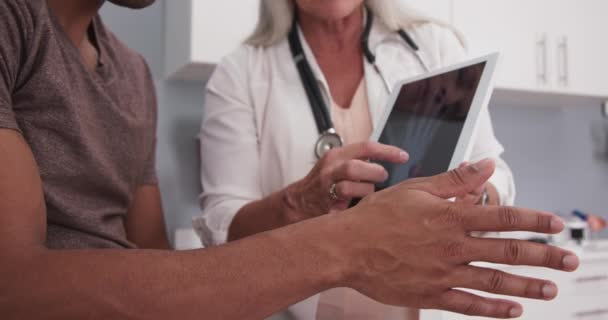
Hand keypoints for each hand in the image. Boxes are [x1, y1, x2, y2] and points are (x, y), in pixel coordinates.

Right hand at [284, 141, 407, 220]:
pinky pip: (345, 206)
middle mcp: (330, 168)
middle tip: (382, 177)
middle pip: (356, 167)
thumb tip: (386, 160)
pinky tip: (355, 207)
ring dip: (365, 192)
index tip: (404, 157)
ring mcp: (326, 187)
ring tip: (366, 193)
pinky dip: (355, 208)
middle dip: (374, 173)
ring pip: (350, 187)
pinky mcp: (325, 204)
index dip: (388, 151)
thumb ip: (359, 161)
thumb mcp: (339, 164)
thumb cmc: (324, 182)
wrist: (299, 201)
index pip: (366, 147)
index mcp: (337, 155)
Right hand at [335, 159, 578, 317]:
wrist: (346, 247)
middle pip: (508, 251)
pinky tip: (514, 310)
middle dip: (543, 255)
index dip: (533, 219)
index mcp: (450, 217)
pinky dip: (493, 309)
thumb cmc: (377, 216)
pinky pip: (469, 304)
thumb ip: (455, 180)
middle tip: (569, 260)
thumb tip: (485, 166)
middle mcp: (452, 246)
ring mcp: (443, 273)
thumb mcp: (416, 189)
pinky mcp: (431, 294)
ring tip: (551, 288)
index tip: (555, 224)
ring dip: (527, 284)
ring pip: (494, 280)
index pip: (503, 216)